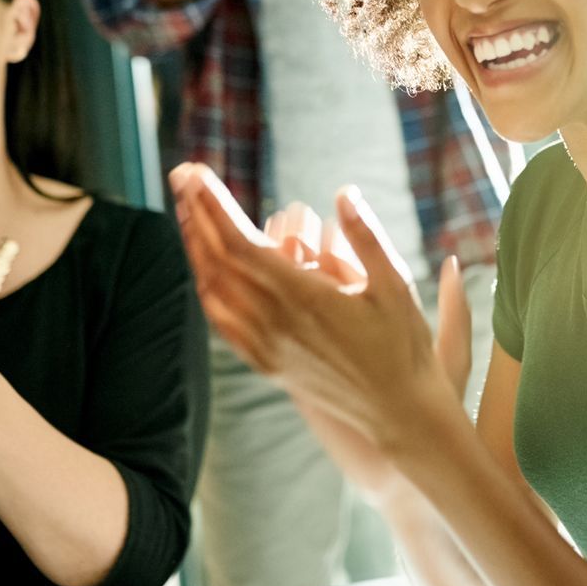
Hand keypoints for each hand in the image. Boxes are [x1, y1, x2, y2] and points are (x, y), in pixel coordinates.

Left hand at [170, 165, 465, 458]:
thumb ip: (367, 237)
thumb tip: (343, 193)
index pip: (241, 242)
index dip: (213, 205)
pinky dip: (207, 289)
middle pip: (218, 260)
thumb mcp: (396, 285)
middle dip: (196, 212)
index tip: (195, 172)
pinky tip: (205, 272)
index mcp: (304, 298)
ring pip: (214, 291)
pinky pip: (223, 324)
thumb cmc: (404, 347)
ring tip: (187, 212)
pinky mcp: (268, 366)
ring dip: (196, 247)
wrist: (399, 414)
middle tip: (182, 175)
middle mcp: (276, 323)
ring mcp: (267, 347)